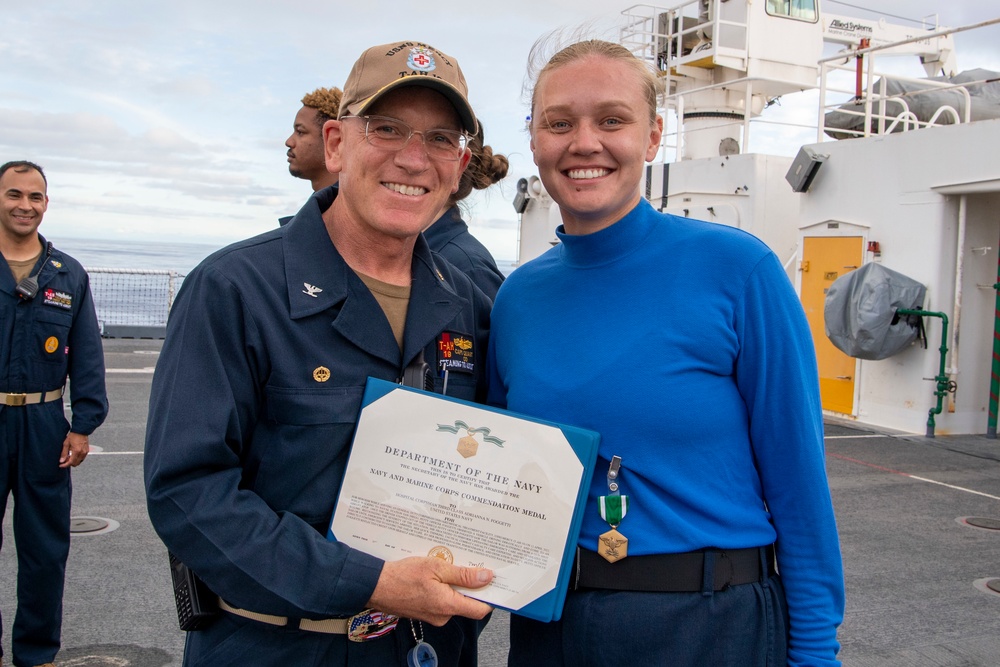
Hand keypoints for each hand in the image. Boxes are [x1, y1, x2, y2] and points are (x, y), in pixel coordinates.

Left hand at [59, 432, 89, 467]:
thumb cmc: (74, 435)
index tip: (61, 465)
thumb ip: (64, 453)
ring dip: (73, 461)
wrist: (81, 431)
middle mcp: (82, 453)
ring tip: (69, 456)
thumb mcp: (66, 444)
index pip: (71, 462)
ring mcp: (85, 452)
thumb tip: (62, 460)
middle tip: (64, 460)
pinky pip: (82, 458)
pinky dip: (77, 458)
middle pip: (75, 463)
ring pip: (79, 462)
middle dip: (69, 463)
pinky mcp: (87, 451)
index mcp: (77, 451)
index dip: (65, 465)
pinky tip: (73, 455)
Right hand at [367, 556, 493, 625]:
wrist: (375, 585)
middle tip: (469, 564)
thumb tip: (486, 577)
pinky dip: (442, 588)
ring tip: (447, 565)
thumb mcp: (437, 568)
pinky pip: (441, 600)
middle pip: (467, 602)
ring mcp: (433, 616)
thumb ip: (463, 575)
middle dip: (469, 584)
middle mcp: (442, 615)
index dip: (490, 596)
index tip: (494, 581)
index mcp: (448, 606)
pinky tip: (435, 574)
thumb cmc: (403, 575)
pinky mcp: (424, 612)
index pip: (480, 609)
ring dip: (454, 584)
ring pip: (453, 600)